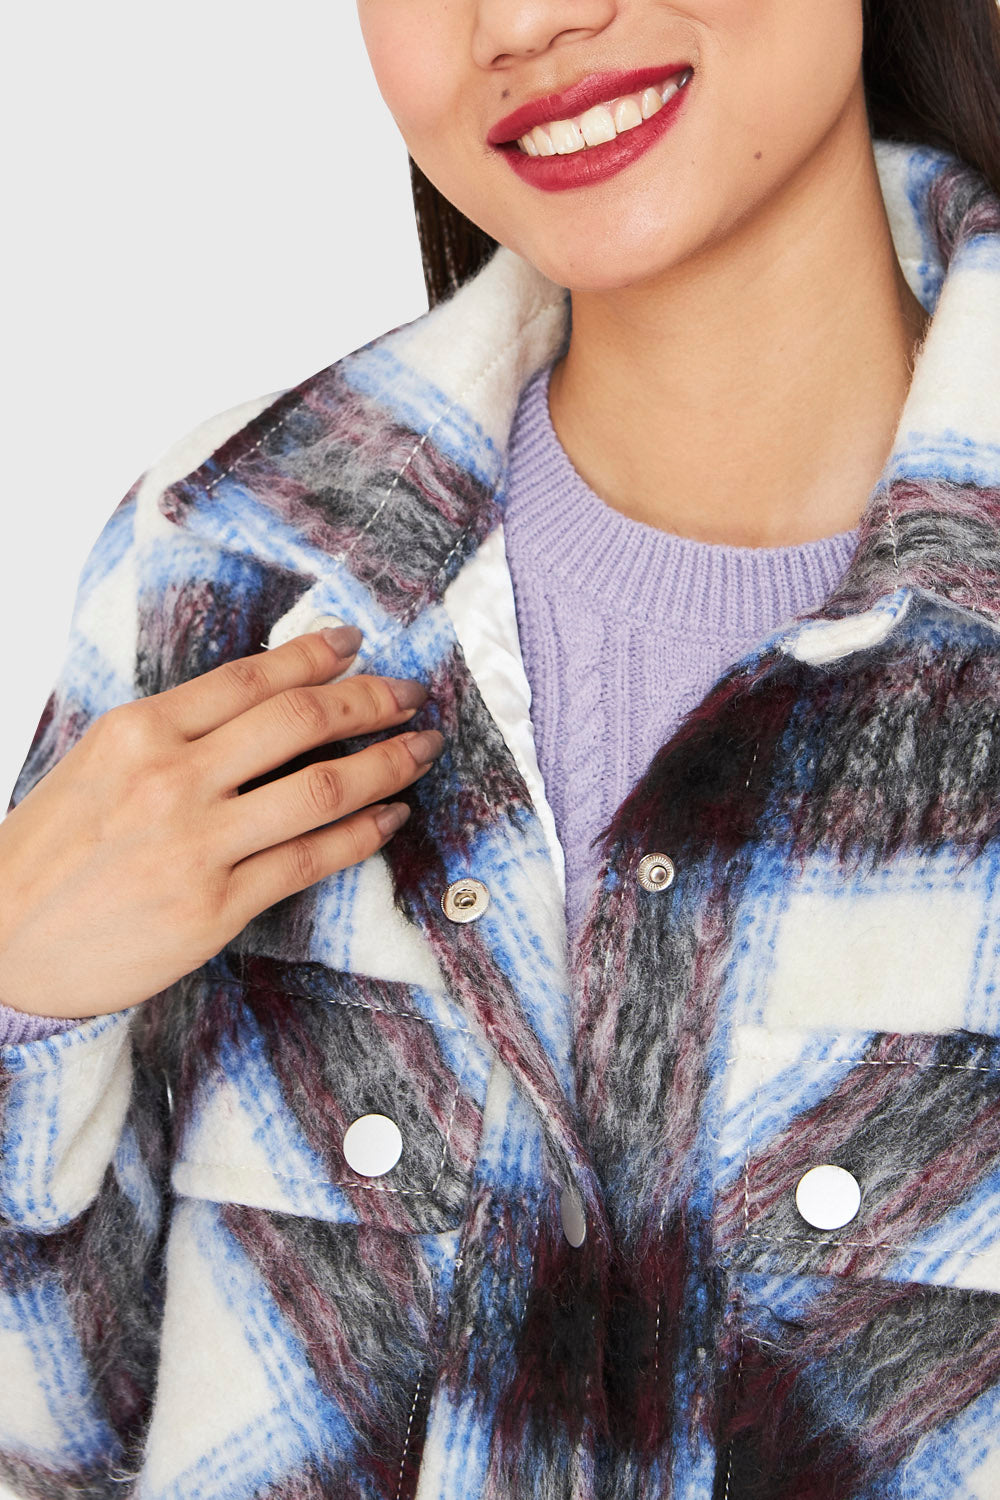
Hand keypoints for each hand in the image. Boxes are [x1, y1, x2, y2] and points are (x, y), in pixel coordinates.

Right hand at [0, 627, 442, 1017]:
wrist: (3, 947)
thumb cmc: (49, 857)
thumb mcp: (98, 765)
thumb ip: (174, 734)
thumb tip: (264, 705)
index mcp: (137, 731)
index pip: (251, 678)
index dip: (315, 655)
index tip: (354, 644)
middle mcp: (171, 778)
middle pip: (300, 719)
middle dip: (371, 698)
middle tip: (410, 693)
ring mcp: (196, 843)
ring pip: (321, 786)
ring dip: (387, 762)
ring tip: (421, 749)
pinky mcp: (216, 906)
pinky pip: (311, 858)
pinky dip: (364, 833)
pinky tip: (390, 816)